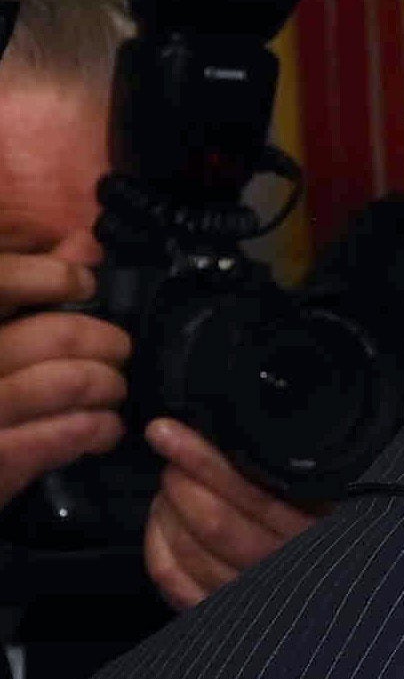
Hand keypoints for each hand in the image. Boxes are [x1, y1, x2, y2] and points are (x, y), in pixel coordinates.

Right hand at [0, 279, 126, 504]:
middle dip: (104, 342)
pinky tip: (103, 429)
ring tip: (111, 390)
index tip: (82, 283)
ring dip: (107, 385)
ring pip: (69, 383)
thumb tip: (84, 243)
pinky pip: (64, 435)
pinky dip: (97, 429)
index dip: (50, 276)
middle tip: (116, 351)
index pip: (0, 280)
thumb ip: (26, 280)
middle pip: (56, 335)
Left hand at [140, 420, 318, 607]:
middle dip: (181, 481)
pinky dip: (156, 543)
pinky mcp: (215, 610)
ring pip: (187, 549)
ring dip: (167, 509)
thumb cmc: (312, 522)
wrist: (321, 585)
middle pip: (214, 523)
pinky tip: (163, 521)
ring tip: (171, 487)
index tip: (169, 431)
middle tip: (172, 458)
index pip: (253, 498)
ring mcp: (246, 597)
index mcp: (313, 536)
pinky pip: (170, 577)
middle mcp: (282, 572)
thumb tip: (226, 433)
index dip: (204, 461)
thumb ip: (284, 471)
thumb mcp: (319, 493)